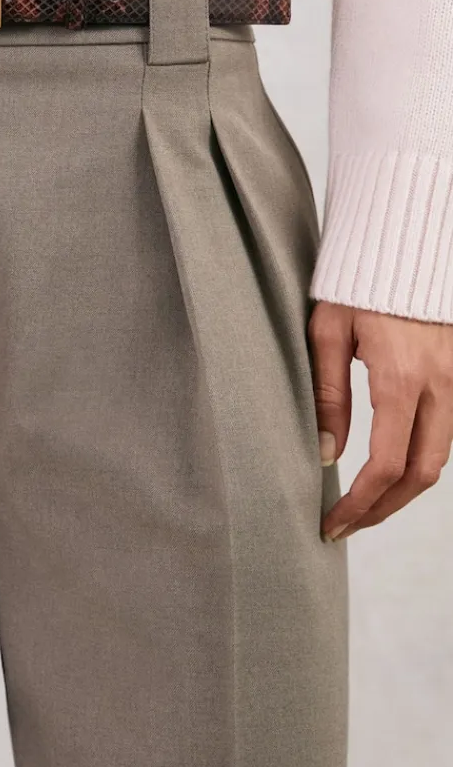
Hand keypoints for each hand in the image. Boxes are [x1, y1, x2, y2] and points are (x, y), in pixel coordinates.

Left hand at [309, 302, 452, 540]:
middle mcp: (438, 385)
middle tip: (346, 525)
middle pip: (422, 473)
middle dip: (384, 508)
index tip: (332, 522)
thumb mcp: (327, 331)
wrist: (403, 241)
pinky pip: (445, 432)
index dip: (360, 502)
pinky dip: (419, 460)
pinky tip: (388, 468)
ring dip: (404, 489)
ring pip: (440, 457)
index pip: (386, 463)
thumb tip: (326, 452)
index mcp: (400, 377)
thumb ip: (328, 393)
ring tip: (363, 505)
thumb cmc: (357, 281)